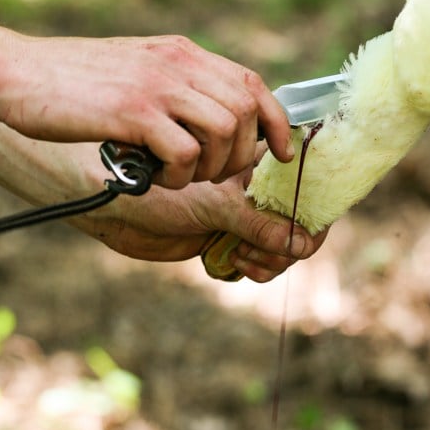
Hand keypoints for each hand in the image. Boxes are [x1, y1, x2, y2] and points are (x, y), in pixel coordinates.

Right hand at [0, 25, 293, 188]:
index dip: (275, 121)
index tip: (279, 151)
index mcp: (181, 53)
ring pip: (222, 132)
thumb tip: (211, 120)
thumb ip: (175, 87)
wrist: (19, 72)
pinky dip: (176, 176)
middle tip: (207, 173)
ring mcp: (157, 86)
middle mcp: (177, 64)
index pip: (251, 82)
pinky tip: (151, 176)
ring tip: (176, 174)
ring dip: (208, 167)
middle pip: (244, 112)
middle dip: (238, 155)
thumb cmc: (73, 80)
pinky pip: (184, 154)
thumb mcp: (137, 71)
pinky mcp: (134, 112)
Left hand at [77, 157, 327, 282]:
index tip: (308, 231)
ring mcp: (243, 214)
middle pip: (301, 220)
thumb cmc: (157, 189)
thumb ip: (259, 223)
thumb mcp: (214, 204)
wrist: (113, 210)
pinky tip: (230, 263)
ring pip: (282, 244)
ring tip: (242, 257)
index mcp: (256, 162)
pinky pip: (261, 260)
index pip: (306, 181)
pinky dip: (255, 267)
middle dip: (290, 241)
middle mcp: (255, 187)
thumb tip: (302, 245)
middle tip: (268, 251)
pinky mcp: (228, 239)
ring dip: (270, 258)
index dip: (315, 208)